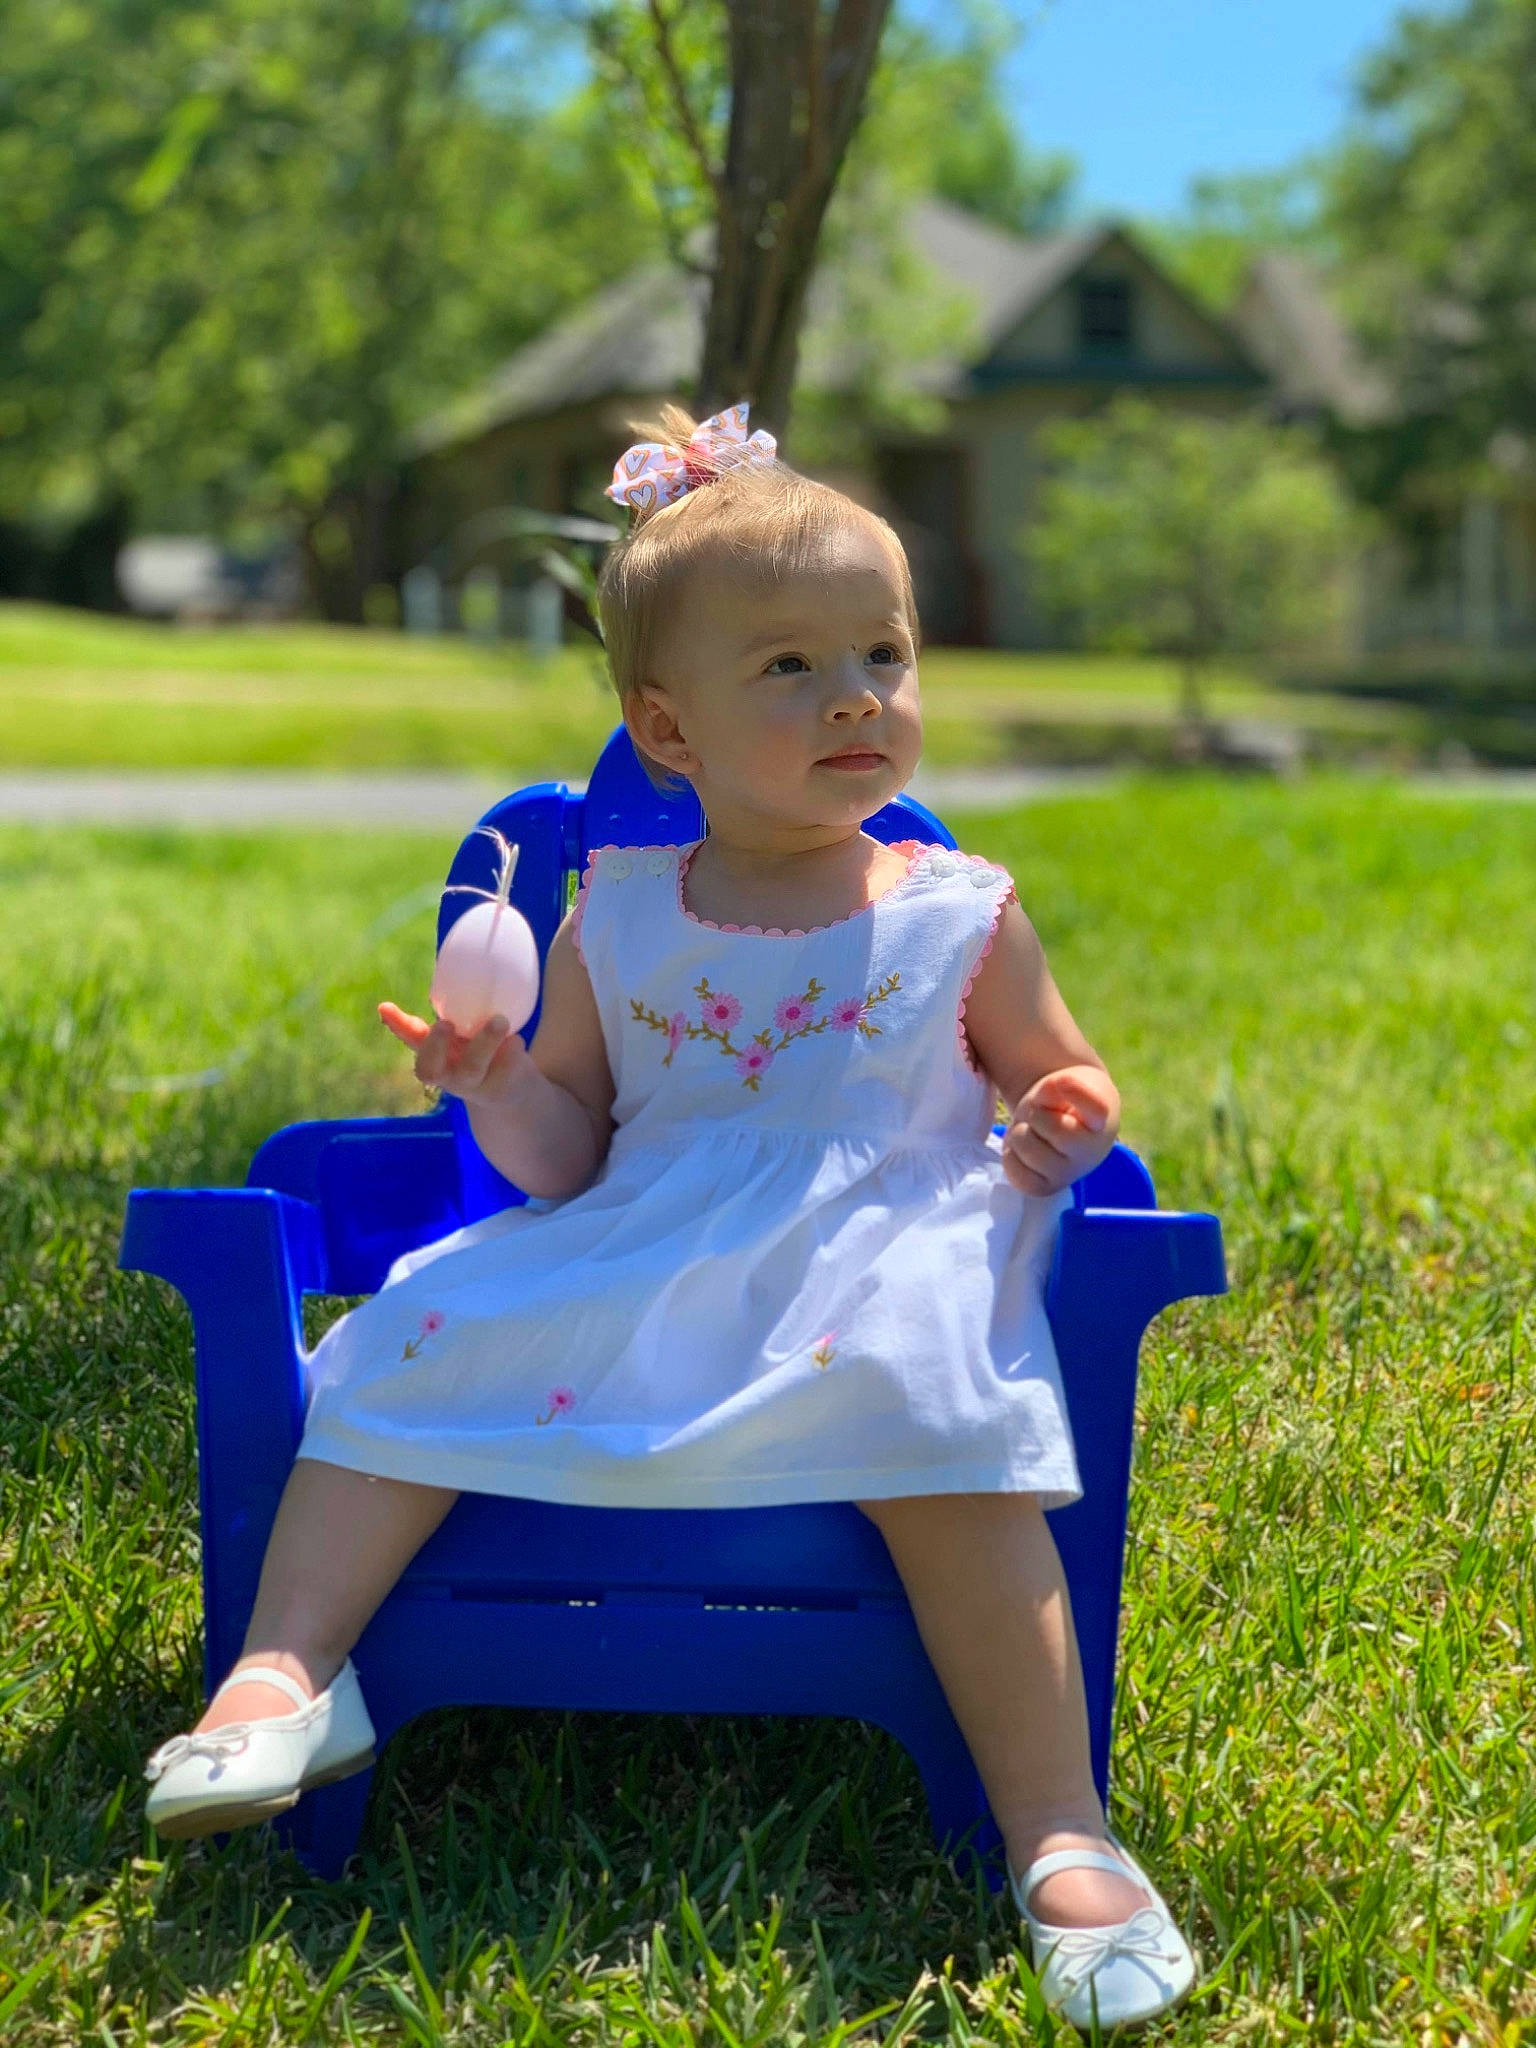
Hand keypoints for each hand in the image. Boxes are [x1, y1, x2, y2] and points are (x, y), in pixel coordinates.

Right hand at [379, 1001, 530, 1108]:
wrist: (512, 1091)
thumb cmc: (476, 1055)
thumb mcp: (458, 1040)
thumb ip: (444, 1021)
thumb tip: (403, 998)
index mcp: (434, 1058)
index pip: (410, 1043)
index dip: (397, 1027)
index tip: (386, 1007)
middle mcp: (449, 1075)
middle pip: (431, 1069)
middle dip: (434, 1045)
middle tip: (445, 1022)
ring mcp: (475, 1084)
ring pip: (471, 1068)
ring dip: (484, 1043)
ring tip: (500, 1020)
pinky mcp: (503, 1088)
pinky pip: (506, 1069)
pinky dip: (512, 1051)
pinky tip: (516, 1040)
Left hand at [1002, 1064, 1118, 1197]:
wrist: (1064, 1131)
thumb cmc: (1065, 1104)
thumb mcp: (1063, 1085)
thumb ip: (1057, 1085)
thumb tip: (1048, 1090)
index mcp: (1099, 1121)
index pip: (1096, 1108)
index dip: (1076, 1092)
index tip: (1063, 1081)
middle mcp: (1089, 1152)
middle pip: (1051, 1127)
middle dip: (1036, 1114)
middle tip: (1041, 1115)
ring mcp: (1067, 1174)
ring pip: (1026, 1146)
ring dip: (1020, 1132)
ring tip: (1033, 1132)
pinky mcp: (1045, 1189)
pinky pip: (1015, 1172)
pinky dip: (1010, 1156)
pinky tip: (1024, 1151)